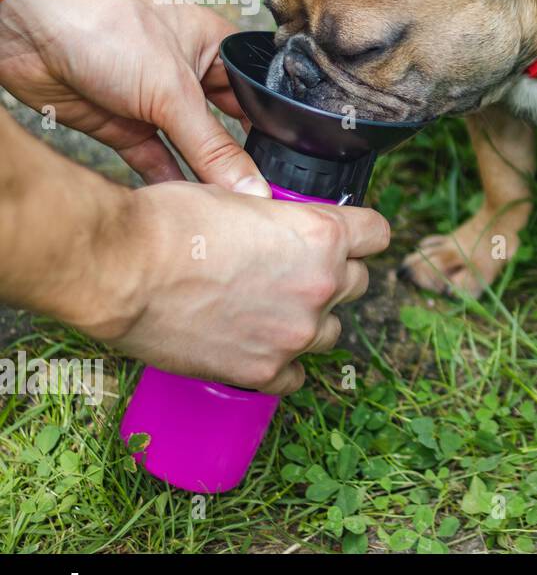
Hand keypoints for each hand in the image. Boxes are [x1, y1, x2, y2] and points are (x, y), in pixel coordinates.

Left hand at [0, 0, 268, 193]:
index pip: (257, 98)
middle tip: (264, 198)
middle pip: (228, 128)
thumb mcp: (173, 92)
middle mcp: (191, 76)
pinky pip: (157, 160)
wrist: (29, 29)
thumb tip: (252, 186)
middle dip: (243, 161)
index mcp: (216, 49)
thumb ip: (214, 147)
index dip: (274, 133)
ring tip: (232, 210)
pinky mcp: (125, 126)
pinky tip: (191, 205)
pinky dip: (170, 180)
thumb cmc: (106, 28)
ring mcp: (157, 103)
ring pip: (193, 149)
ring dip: (208, 176)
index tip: (289, 173)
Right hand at [80, 181, 390, 393]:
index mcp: (322, 235)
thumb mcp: (238, 197)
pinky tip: (257, 350)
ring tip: (270, 312)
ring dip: (309, 321)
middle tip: (294, 274)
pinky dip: (281, 365)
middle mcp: (321, 285)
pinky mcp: (264, 372)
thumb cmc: (169, 223)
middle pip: (358, 283)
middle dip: (332, 276)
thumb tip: (279, 222)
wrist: (120, 269)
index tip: (347, 239)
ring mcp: (295, 333)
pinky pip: (296, 377)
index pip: (378, 235)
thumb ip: (277, 217)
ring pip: (331, 332)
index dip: (360, 235)